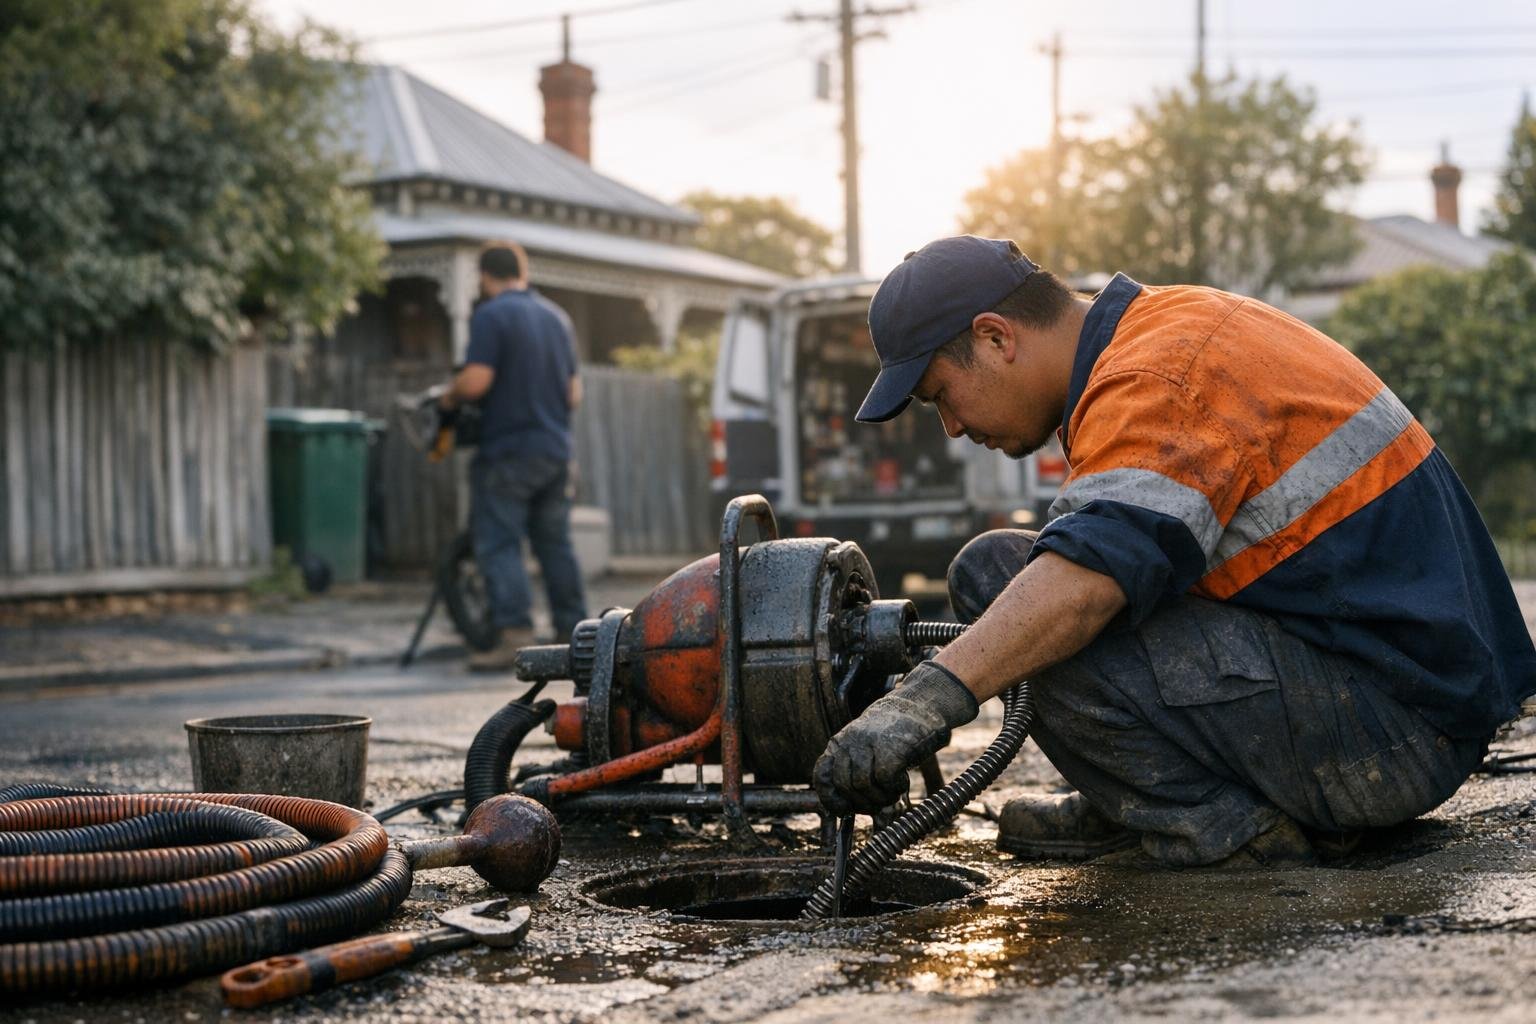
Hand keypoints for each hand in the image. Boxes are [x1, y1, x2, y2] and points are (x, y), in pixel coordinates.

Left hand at [813, 661, 978, 815]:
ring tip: (892, 793)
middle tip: (878, 804)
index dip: (832, 799)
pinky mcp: (890, 747)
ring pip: (862, 786)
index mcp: (839, 743)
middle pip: (843, 786)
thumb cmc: (895, 732)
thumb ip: (858, 774)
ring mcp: (868, 743)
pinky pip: (884, 780)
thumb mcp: (868, 749)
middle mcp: (849, 741)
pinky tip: (902, 782)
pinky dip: (894, 788)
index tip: (846, 810)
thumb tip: (858, 813)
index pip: (822, 776)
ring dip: (880, 798)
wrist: (921, 704)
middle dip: (862, 803)